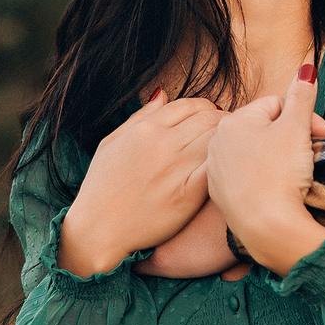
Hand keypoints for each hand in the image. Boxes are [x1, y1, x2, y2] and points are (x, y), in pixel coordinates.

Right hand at [60, 91, 220, 274]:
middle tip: (225, 135)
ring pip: (216, 139)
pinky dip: (224, 163)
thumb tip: (162, 94)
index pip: (190, 105)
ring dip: (226, 142)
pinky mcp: (188, 193)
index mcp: (145, 129)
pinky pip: (216, 167)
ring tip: (227, 151)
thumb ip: (139, 117)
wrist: (97, 230)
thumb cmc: (101, 188)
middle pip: (209, 117)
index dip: (206, 109)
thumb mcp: (111, 144)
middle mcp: (162, 144)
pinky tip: (223, 170)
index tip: (210, 120)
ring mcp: (176, 168)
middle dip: (221, 122)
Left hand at [206, 70, 324, 274]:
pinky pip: (246, 177)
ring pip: (254, 153)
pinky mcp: (219, 196)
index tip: (323, 134)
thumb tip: (306, 65)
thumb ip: (302, 94)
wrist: (266, 226)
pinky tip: (275, 189)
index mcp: (233, 119)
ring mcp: (215, 170)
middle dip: (291, 138)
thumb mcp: (297, 128)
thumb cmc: (280, 173)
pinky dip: (262, 179)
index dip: (304, 118)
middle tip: (311, 154)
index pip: (276, 106)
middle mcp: (217, 141)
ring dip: (277, 158)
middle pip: (264, 129)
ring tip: (295, 173)